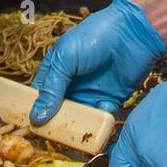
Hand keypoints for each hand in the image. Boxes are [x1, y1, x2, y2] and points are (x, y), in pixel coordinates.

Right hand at [30, 0, 165, 122]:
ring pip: (80, 119)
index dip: (35, 111)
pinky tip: (104, 109)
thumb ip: (52, 88)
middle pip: (58, 112)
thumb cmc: (96, 37)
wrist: (134, 32)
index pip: (39, 96)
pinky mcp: (110, 99)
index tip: (32, 127)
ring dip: (80, 127)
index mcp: (56, 70)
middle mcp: (71, 85)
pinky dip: (101, 120)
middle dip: (57, 124)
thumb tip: (36, 117)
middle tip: (57, 135)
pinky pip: (101, 117)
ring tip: (80, 131)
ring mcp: (90, 93)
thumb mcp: (66, 58)